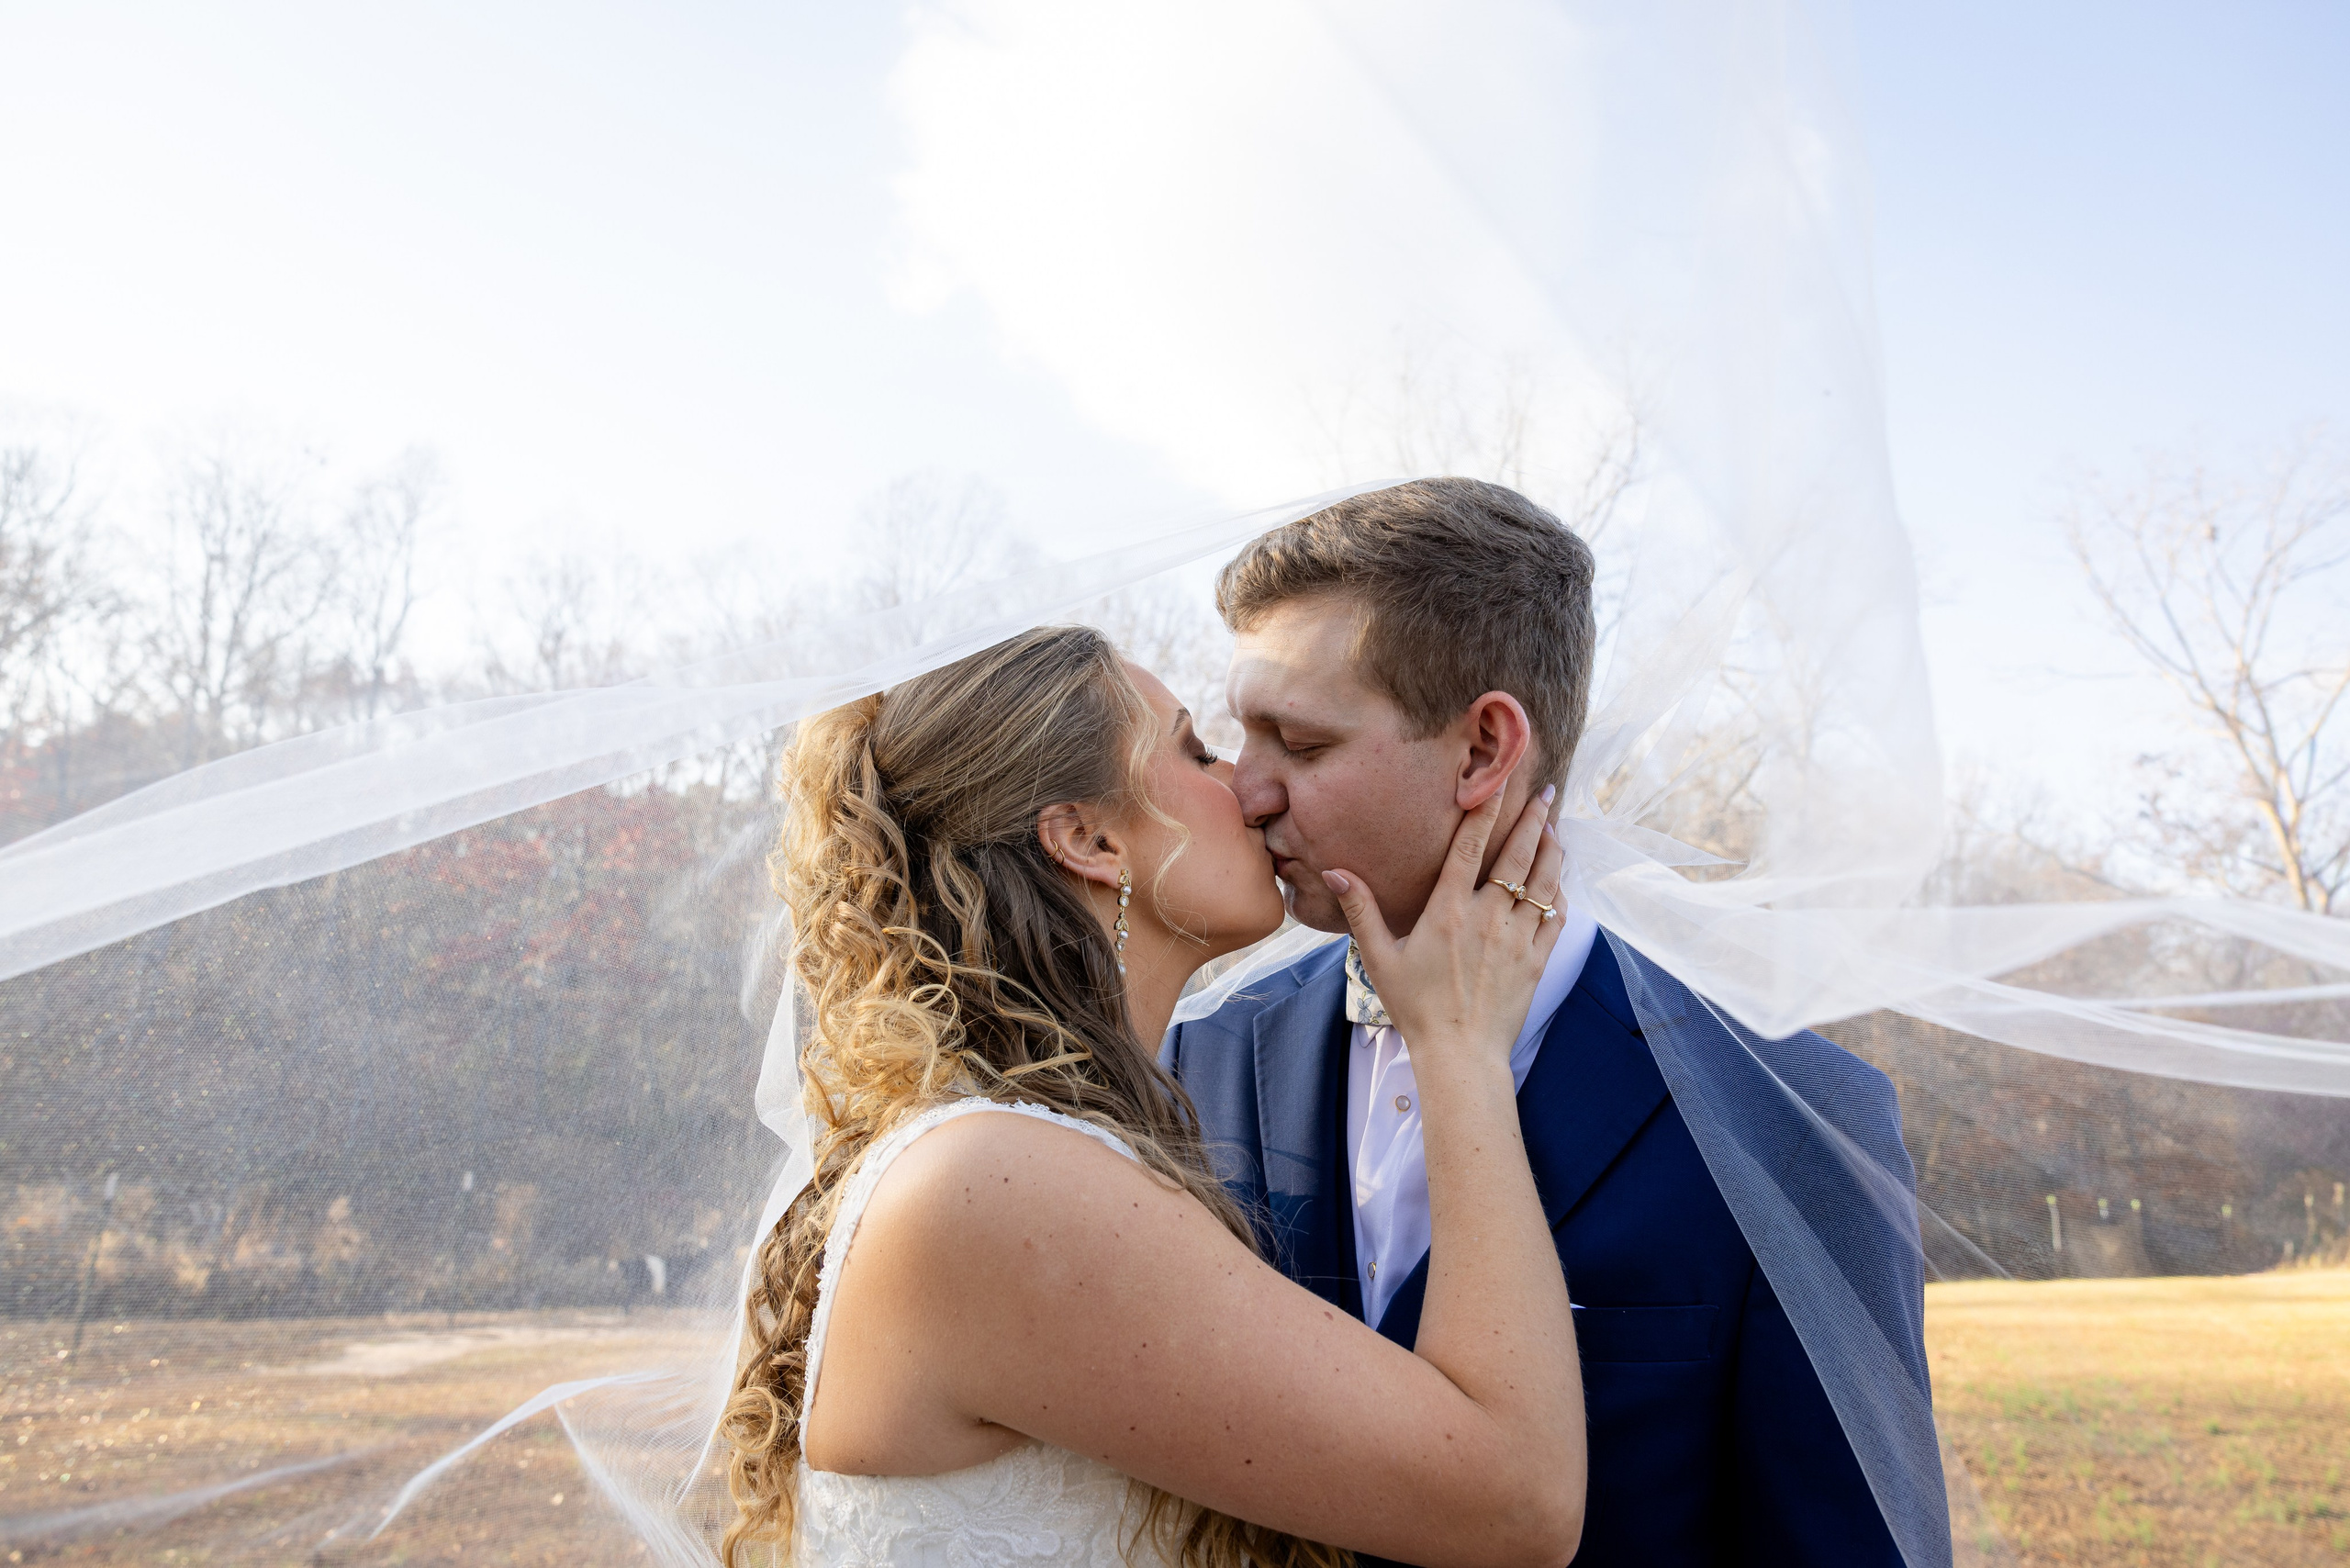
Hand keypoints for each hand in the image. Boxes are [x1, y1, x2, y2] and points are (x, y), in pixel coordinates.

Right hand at [1321, 782, 1566, 1077]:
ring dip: (1552, 849)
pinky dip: (1559, 892)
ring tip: (1555, 826)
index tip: (1499, 782)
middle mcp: (1488, 916)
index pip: (1470, 846)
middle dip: (1533, 819)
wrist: (1460, 1055)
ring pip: (1544, 881)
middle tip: (1544, 792)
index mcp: (1449, 911)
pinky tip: (1558, 880)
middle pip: (1518, 855)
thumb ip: (1360, 910)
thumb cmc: (1416, 1008)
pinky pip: (1556, 916)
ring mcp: (1517, 938)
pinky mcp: (1536, 959)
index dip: (1486, 810)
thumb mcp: (1379, 958)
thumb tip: (1334, 872)